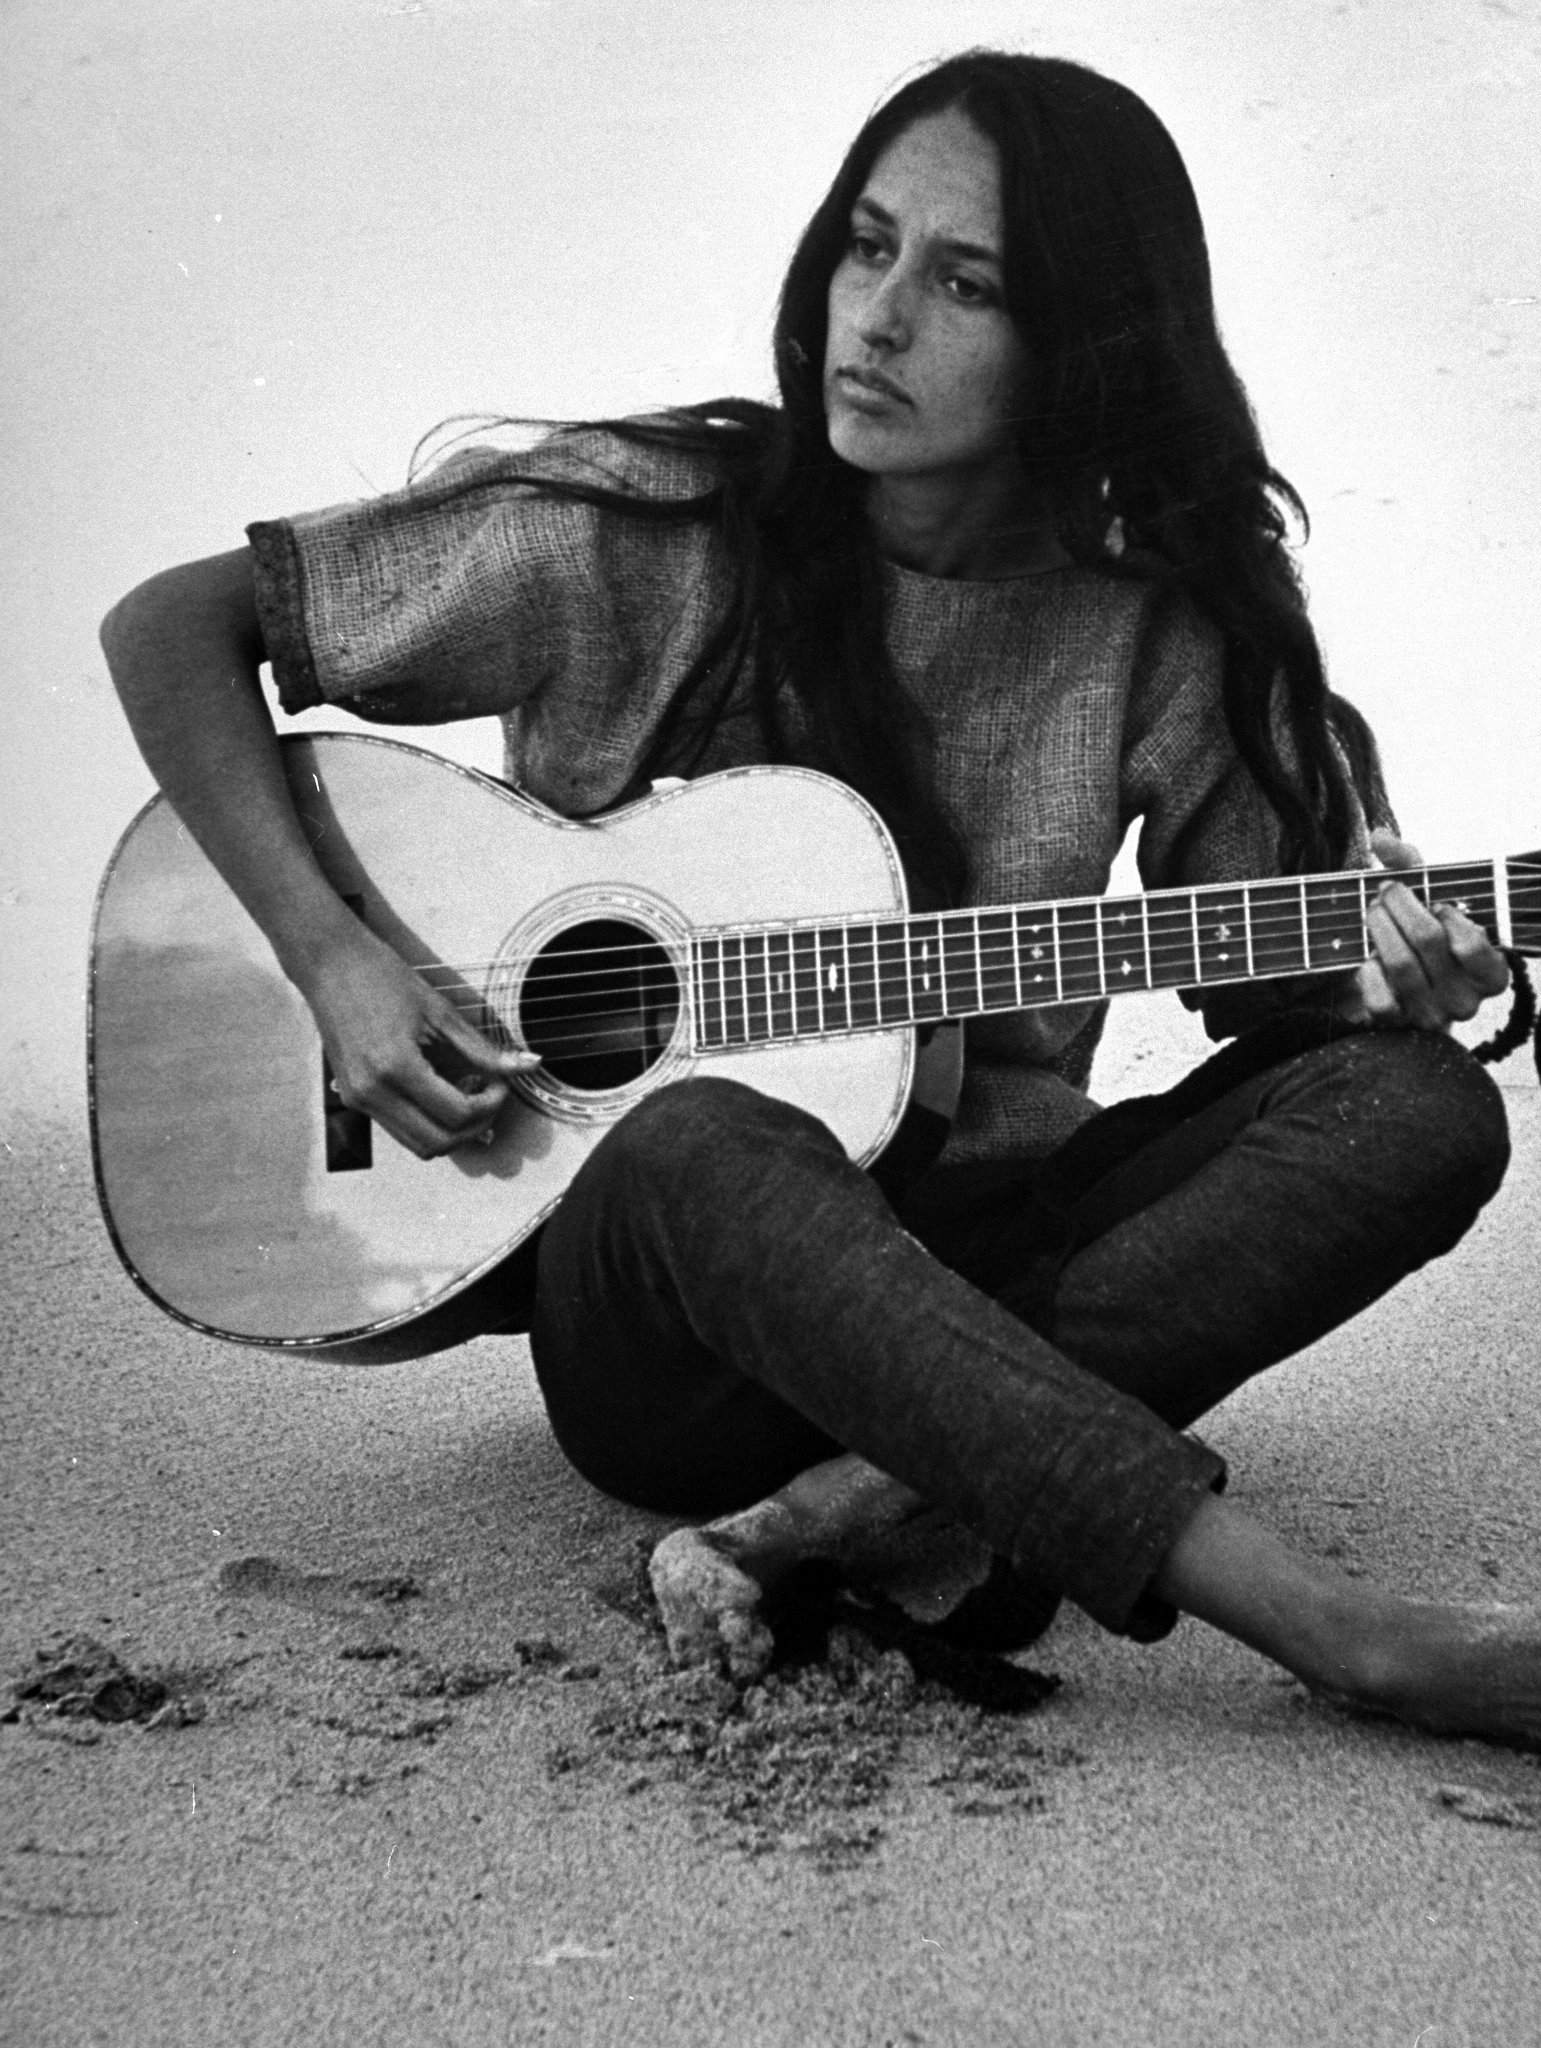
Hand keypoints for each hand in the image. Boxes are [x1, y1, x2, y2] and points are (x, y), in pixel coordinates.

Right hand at [299, 917, 538, 1157]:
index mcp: (396, 1068)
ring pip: (417, 1145)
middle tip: (490, 1096)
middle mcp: (373, 1092)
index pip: (457, 1114)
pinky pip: (399, 1129)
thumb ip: (483, 1049)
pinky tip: (440, 1090)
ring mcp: (359, 1099)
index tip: (500, 1084)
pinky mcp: (353, 1098)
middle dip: (474, 1127)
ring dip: (450, 1130)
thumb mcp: (440, 1012)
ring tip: (465, 1093)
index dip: (490, 1104)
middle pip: (438, 1143)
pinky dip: (427, 1121)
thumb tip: (524, 1065)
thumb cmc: (380, 977)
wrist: (331, 965)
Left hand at [1334, 829, 1509, 1030]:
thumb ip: (1409, 864)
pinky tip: (1367, 958)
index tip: (1435, 901)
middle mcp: (1467, 1000)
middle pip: (1427, 940)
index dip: (1448, 914)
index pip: (1472, 944)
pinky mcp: (1398, 1026)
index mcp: (1491, 973)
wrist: (1400, 987)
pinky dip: (1368, 972)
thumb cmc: (1423, 935)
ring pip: (1399, 964)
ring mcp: (1432, 1016)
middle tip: (1385, 892)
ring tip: (1372, 911)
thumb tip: (1380, 836)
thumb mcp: (1426, 898)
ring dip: (1379, 928)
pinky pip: (1380, 998)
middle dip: (1400, 906)